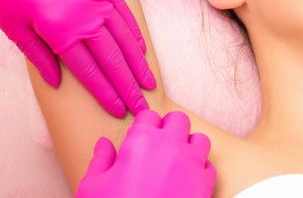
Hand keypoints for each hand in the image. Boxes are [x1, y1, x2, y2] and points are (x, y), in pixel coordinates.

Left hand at [0, 0, 155, 116]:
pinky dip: (133, 33)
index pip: (90, 72)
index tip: (119, 111)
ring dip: (138, 63)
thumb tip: (57, 81)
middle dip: (129, 87)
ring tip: (148, 82)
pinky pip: (123, 13)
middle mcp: (84, 17)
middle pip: (113, 60)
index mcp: (59, 32)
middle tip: (143, 108)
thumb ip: (38, 56)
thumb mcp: (11, 26)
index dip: (106, 94)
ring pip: (124, 38)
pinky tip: (140, 48)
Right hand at [77, 110, 215, 197]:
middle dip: (169, 128)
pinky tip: (186, 180)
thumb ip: (100, 161)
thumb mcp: (93, 187)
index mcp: (142, 141)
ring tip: (175, 160)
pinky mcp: (205, 186)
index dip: (143, 126)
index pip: (149, 116)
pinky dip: (199, 170)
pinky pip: (209, 167)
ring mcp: (192, 165)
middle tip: (159, 145)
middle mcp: (171, 146)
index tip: (140, 138)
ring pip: (200, 140)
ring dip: (188, 146)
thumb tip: (104, 145)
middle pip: (178, 120)